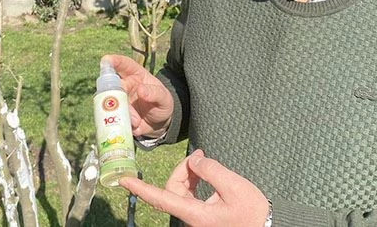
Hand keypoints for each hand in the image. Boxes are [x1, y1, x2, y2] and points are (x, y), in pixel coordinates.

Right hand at [102, 54, 173, 138]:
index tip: (106, 60)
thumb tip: (141, 89)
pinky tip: (135, 127)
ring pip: (114, 105)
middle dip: (115, 95)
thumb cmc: (161, 103)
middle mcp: (125, 86)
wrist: (160, 122)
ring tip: (136, 122)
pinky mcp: (117, 115)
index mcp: (136, 75)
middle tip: (121, 105)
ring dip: (123, 114)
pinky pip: (115, 119)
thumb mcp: (164, 97)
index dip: (114, 61)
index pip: (124, 64)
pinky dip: (123, 124)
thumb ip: (154, 92)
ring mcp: (120, 101)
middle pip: (114, 86)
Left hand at [119, 149, 268, 226]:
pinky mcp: (206, 216)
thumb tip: (195, 161)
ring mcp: (199, 218)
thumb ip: (211, 170)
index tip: (124, 181)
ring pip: (181, 192)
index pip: (161, 198)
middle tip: (198, 157)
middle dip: (181, 170)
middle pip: (172, 190)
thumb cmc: (253, 212)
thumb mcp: (234, 186)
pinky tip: (207, 174)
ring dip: (189, 175)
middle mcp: (193, 218)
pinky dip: (196, 182)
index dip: (141, 188)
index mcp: (195, 214)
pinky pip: (192, 196)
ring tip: (204, 162)